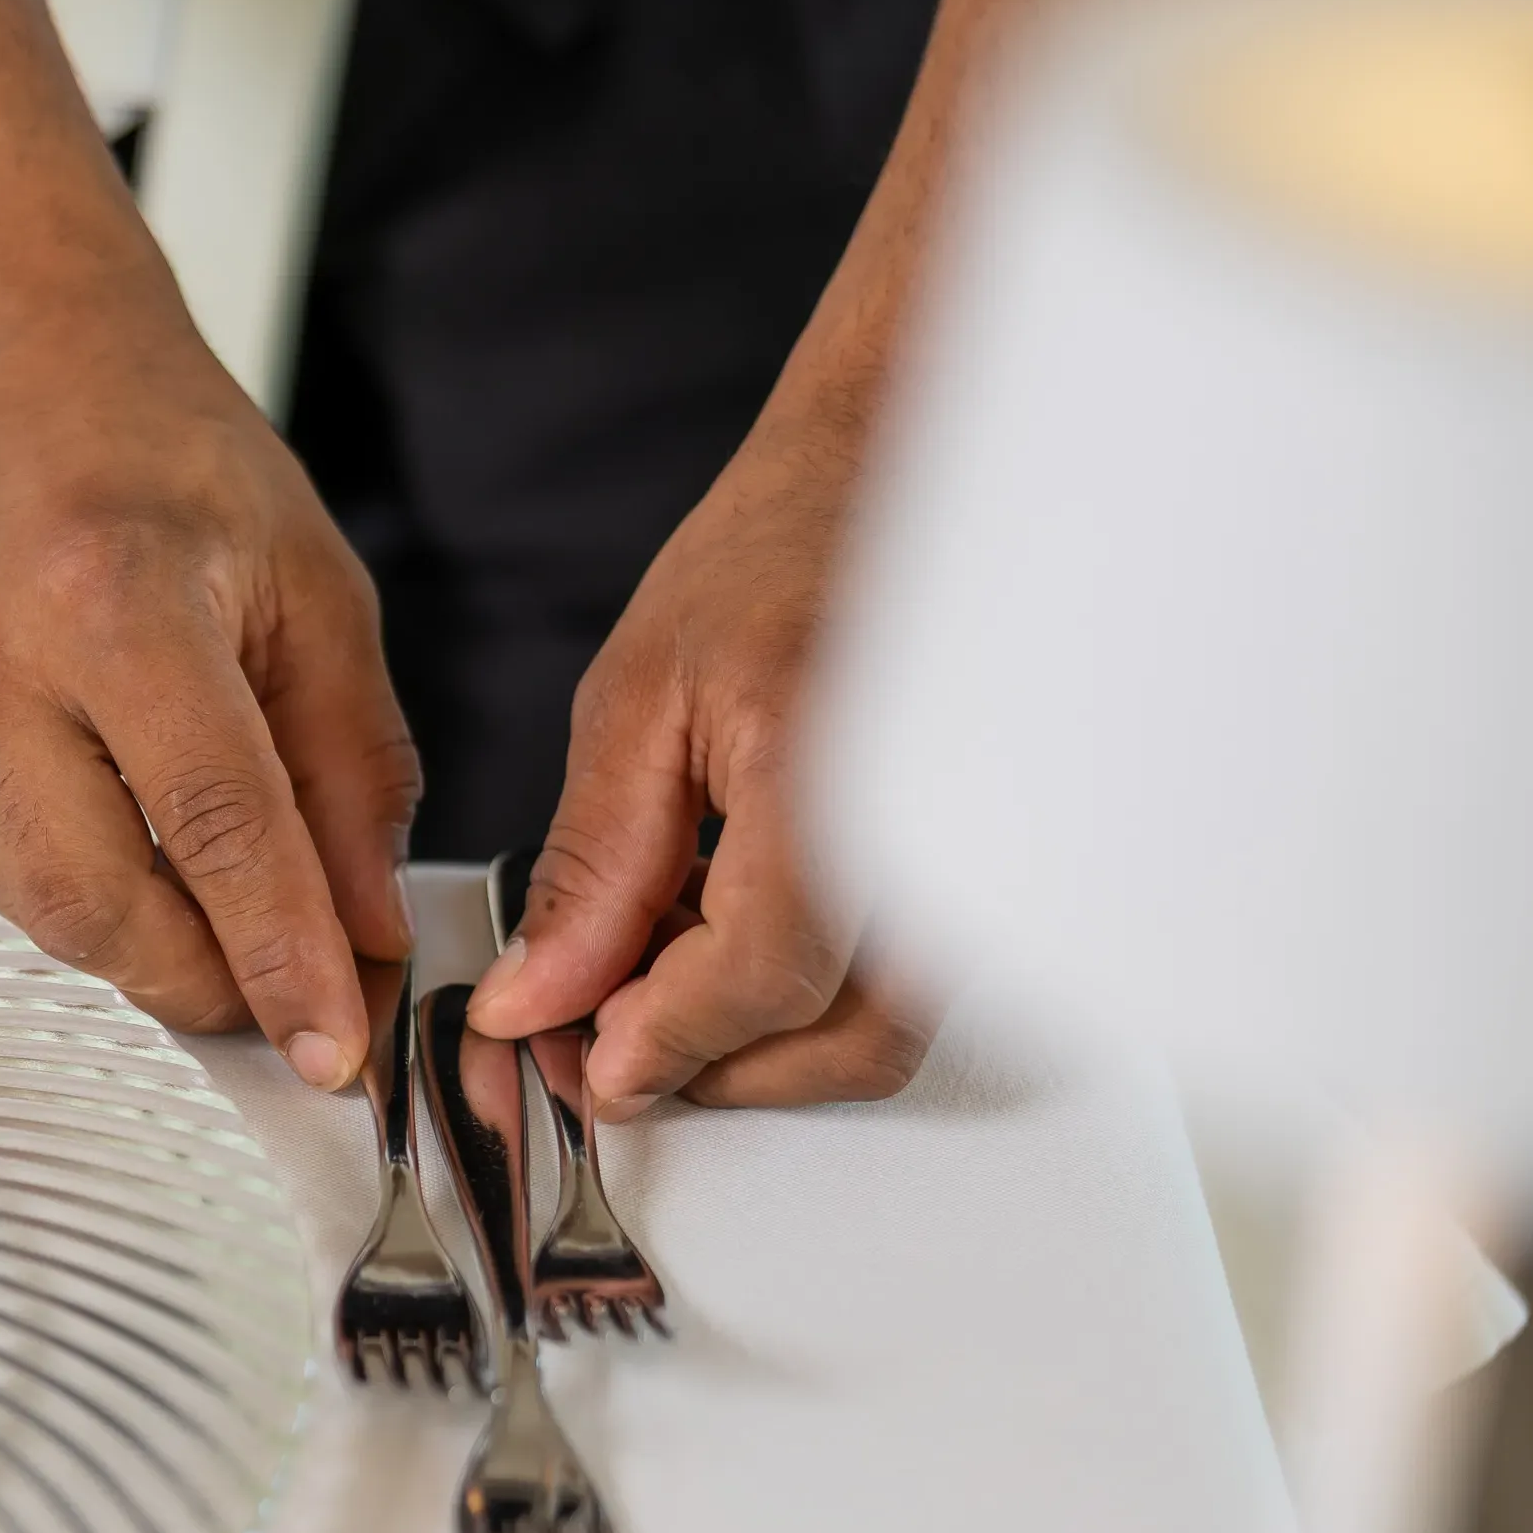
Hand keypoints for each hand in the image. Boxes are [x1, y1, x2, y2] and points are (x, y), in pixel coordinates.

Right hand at [0, 305, 422, 1089]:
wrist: (3, 359)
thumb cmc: (160, 444)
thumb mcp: (309, 581)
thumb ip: (348, 765)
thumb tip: (368, 924)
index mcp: (113, 602)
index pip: (211, 825)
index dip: (281, 952)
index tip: (339, 1040)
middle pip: (95, 906)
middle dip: (208, 985)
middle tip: (298, 1003)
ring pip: (44, 914)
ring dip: (156, 961)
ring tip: (245, 952)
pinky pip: (13, 873)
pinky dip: (103, 909)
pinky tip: (170, 893)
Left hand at [466, 418, 936, 1116]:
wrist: (898, 467)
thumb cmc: (780, 549)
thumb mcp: (638, 701)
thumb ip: (591, 873)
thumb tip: (535, 1003)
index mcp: (838, 773)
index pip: (762, 981)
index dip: (662, 1043)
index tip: (585, 1059)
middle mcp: (943, 825)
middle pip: (846, 1041)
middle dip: (717, 1065)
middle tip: (609, 1037)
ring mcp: (990, 850)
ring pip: (891, 1029)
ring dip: (769, 1041)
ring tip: (664, 976)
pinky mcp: (997, 862)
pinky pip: (919, 979)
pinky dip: (819, 997)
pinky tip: (735, 939)